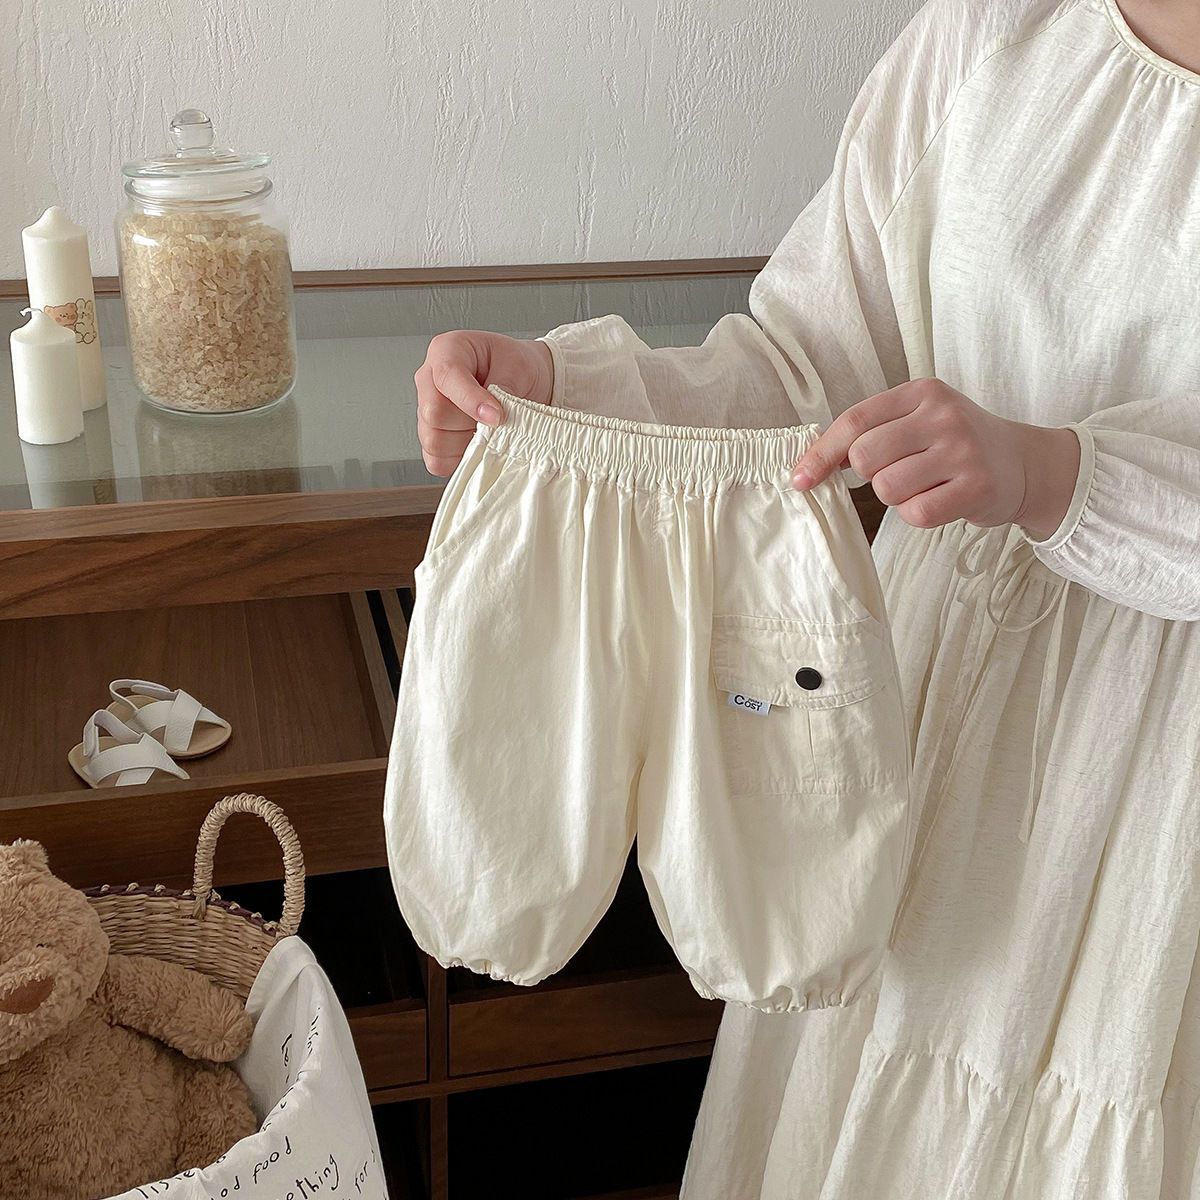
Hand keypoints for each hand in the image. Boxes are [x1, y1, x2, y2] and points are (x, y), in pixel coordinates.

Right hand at [415, 331, 554, 475]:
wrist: (521, 379)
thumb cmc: (515, 367)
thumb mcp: (518, 367)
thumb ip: (503, 390)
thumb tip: (492, 420)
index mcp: (446, 351)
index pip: (447, 377)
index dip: (471, 401)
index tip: (497, 416)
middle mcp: (429, 380)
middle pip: (435, 414)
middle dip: (471, 424)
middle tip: (498, 420)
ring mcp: (426, 410)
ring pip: (434, 441)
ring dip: (467, 444)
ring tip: (488, 430)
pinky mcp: (431, 437)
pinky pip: (436, 460)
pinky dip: (459, 460)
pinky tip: (476, 444)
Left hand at [791, 378, 1079, 539]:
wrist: (1025, 464)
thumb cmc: (956, 444)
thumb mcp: (918, 421)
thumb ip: (871, 432)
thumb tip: (810, 465)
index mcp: (922, 392)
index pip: (854, 422)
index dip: (820, 454)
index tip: (800, 480)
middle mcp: (942, 416)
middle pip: (864, 457)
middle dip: (869, 476)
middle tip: (898, 473)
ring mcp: (962, 450)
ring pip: (887, 488)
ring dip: (896, 496)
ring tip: (924, 485)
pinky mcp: (976, 487)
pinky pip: (916, 513)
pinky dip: (918, 514)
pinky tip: (941, 500)